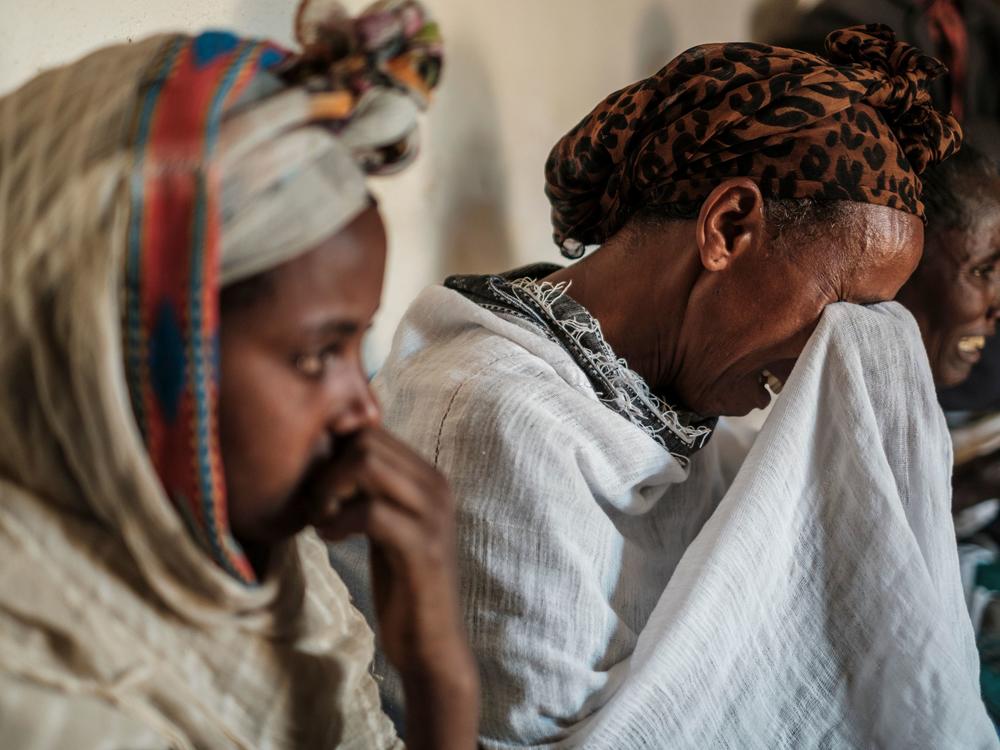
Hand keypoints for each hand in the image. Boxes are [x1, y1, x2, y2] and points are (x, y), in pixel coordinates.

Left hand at [309, 428, 478, 746]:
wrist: (432, 642)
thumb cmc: (403, 583)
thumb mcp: (387, 524)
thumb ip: (371, 489)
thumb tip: (327, 452)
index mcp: (428, 476)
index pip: (372, 431)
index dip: (334, 452)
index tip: (318, 488)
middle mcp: (436, 485)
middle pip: (366, 440)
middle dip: (327, 469)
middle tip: (316, 506)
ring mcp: (432, 513)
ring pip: (366, 464)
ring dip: (329, 491)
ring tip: (322, 520)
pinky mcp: (421, 545)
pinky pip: (368, 511)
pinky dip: (337, 522)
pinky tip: (329, 539)